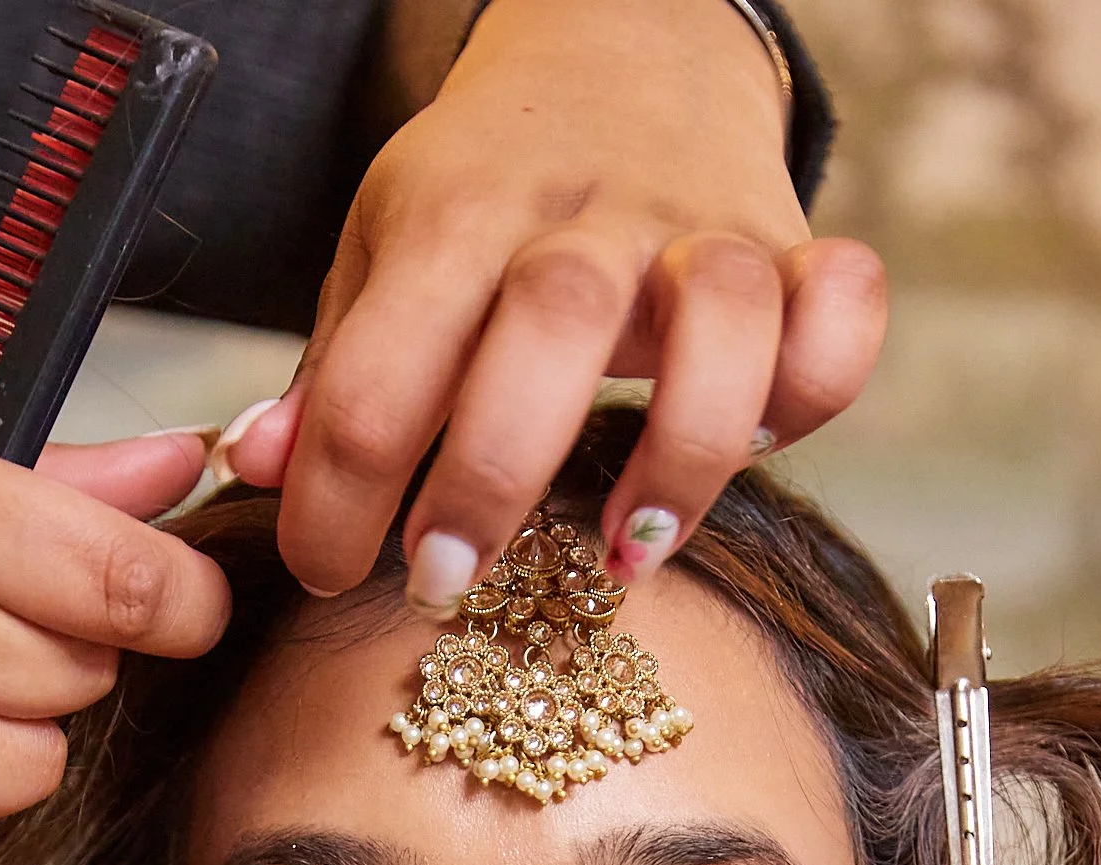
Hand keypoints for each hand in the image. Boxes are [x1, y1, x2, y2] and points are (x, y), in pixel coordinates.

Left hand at [241, 0, 886, 606]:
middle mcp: (583, 216)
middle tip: (446, 575)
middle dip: (493, 470)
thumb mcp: (386, 251)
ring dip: (682, 450)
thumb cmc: (490, 190)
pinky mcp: (791, 247)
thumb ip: (336, 370)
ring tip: (629, 549)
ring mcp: (699, 228)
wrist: (622, 46)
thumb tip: (258, 470)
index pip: (380, 358)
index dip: (338, 489)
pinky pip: (843, 302)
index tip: (326, 568)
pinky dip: (826, 373)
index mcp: (457, 214)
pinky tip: (772, 440)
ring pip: (722, 315)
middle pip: (552, 321)